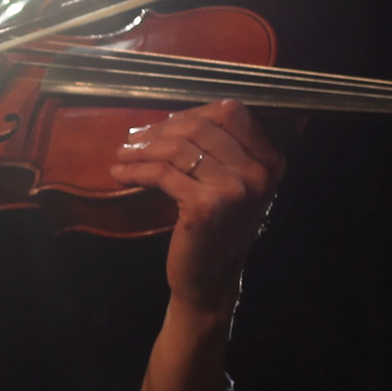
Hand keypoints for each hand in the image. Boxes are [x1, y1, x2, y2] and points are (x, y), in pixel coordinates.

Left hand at [109, 99, 284, 316]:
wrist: (211, 278)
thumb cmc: (216, 227)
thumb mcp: (229, 183)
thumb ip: (217, 147)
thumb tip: (169, 116)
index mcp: (270, 159)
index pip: (231, 112)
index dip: (191, 113)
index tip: (162, 125)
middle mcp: (260, 171)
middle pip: (200, 126)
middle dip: (160, 130)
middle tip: (133, 138)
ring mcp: (236, 189)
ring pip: (178, 149)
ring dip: (142, 149)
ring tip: (123, 154)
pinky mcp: (206, 206)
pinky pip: (163, 174)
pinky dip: (137, 171)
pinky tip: (121, 174)